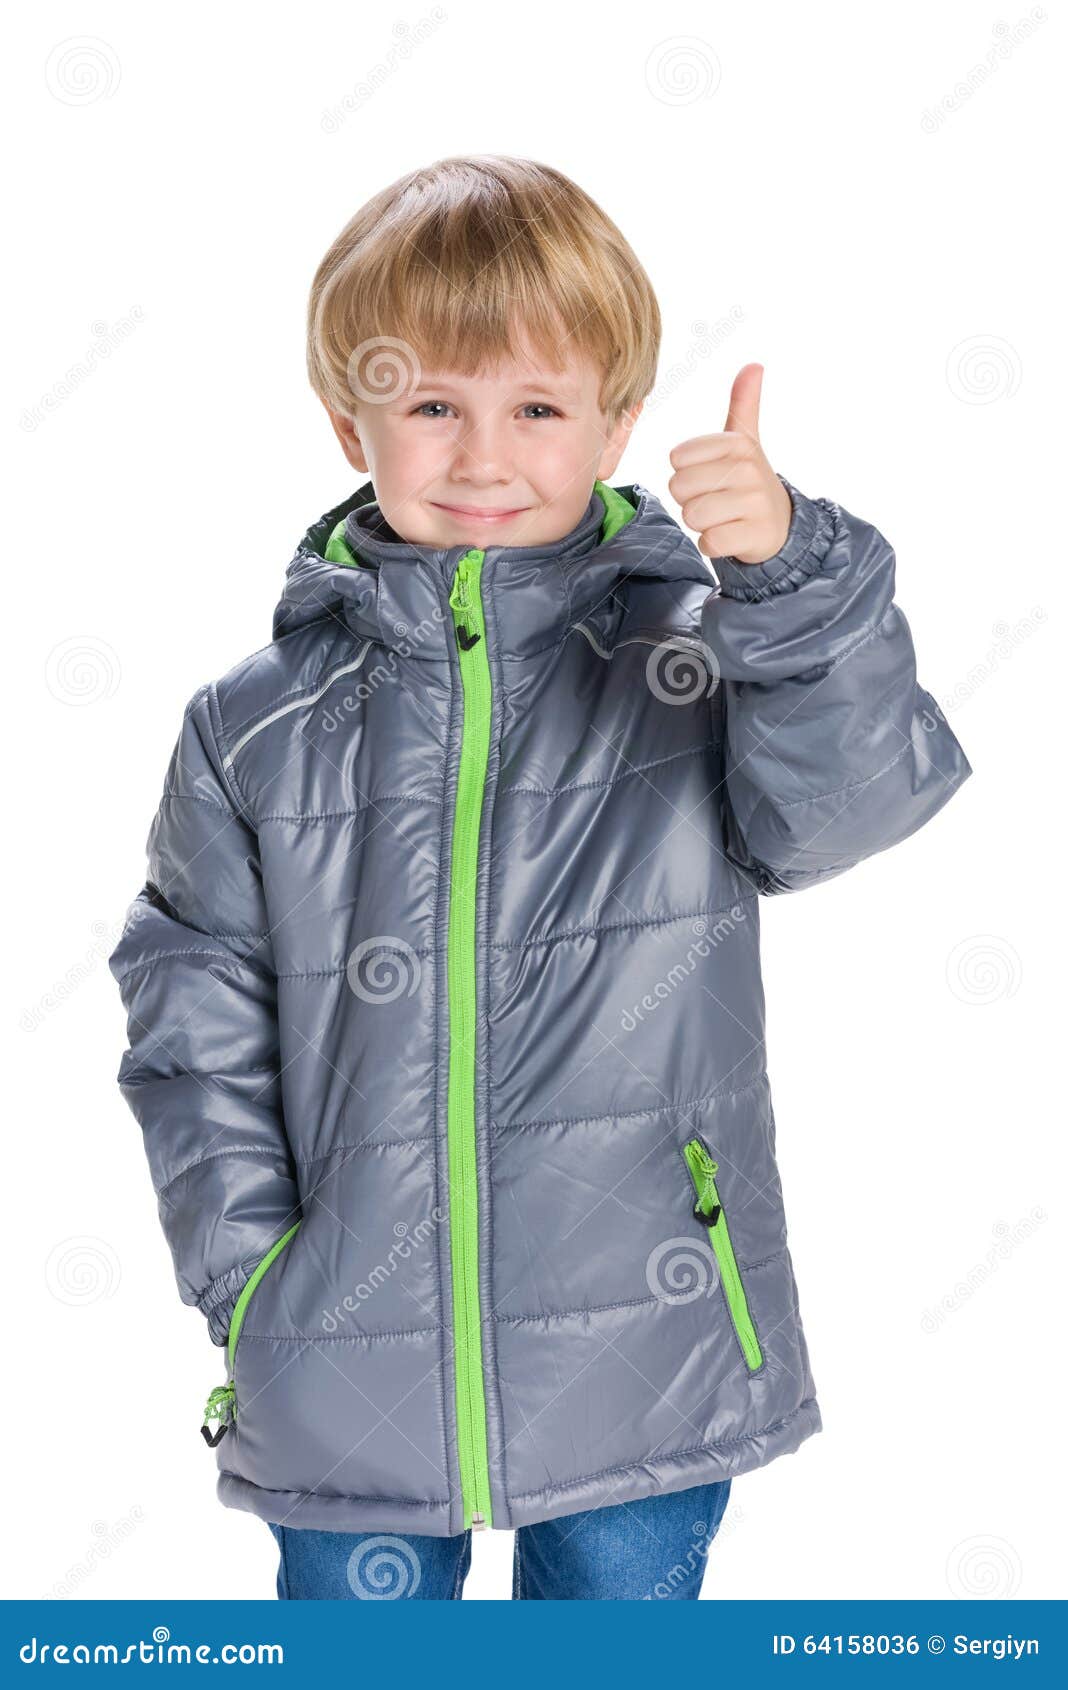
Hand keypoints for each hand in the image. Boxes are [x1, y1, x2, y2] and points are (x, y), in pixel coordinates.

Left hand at [668, 364, 792, 564]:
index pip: (678, 458)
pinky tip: (729, 535)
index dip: (685, 473)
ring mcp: (753, 503)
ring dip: (700, 523)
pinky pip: (708, 542)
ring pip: (692, 516)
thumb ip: (743, 404)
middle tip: (714, 500)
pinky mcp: (753, 535)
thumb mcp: (746, 441)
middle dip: (690, 500)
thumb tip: (754, 364)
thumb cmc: (748, 480)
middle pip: (680, 488)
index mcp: (738, 444)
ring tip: (722, 517)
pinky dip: (712, 544)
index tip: (709, 476)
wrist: (781, 525)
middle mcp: (748, 470)